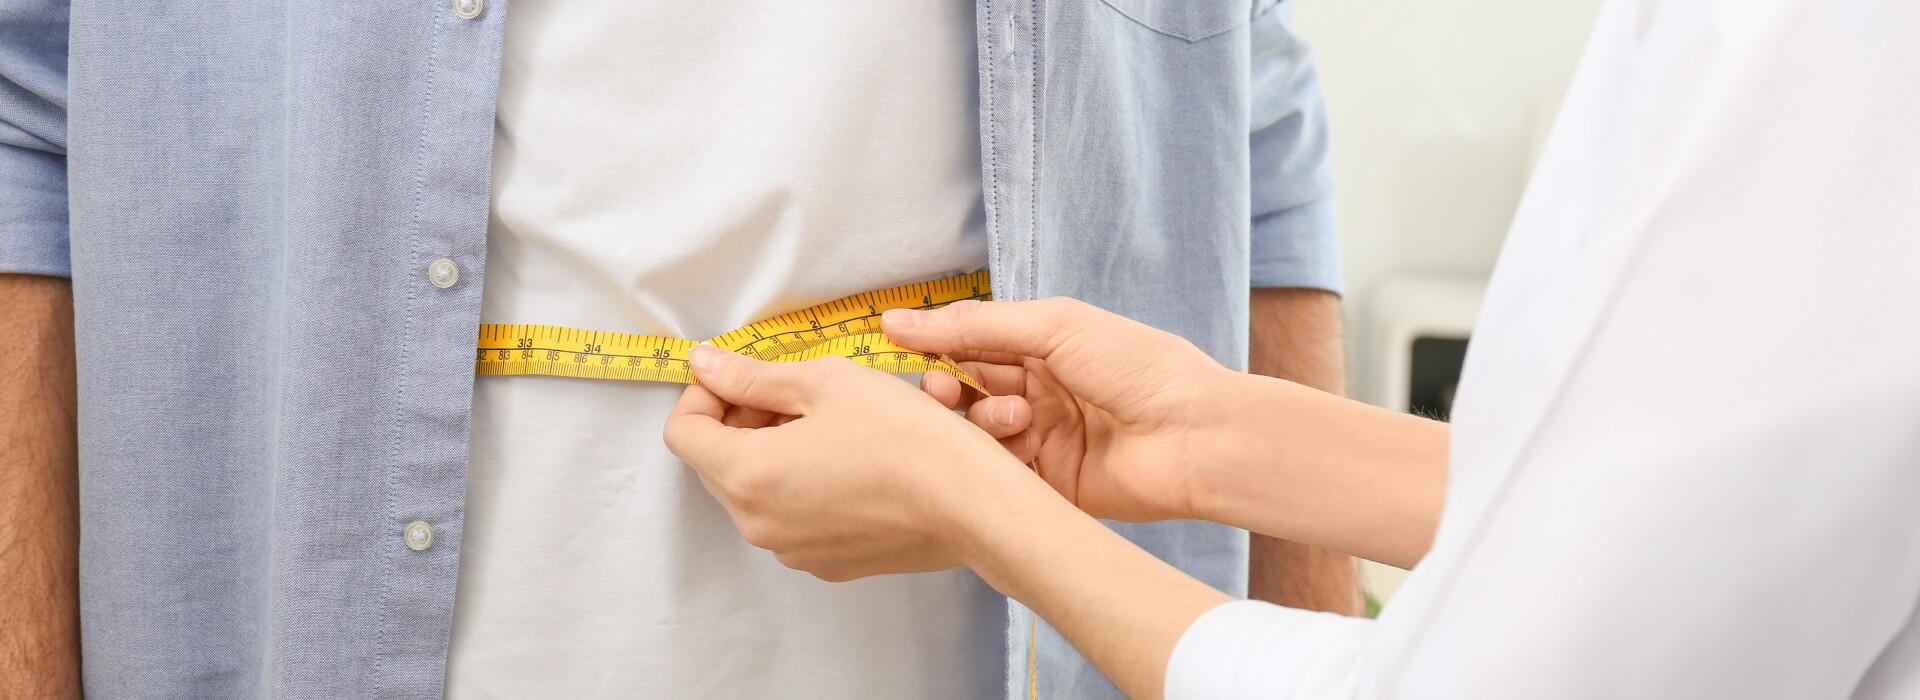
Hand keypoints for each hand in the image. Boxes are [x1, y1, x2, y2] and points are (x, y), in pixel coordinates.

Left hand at [664, 345, 1040, 581]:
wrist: (973, 504)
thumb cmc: (906, 438)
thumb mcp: (825, 382)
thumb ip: (753, 374)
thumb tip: (703, 364)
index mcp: (746, 474)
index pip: (683, 431)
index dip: (705, 393)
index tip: (740, 374)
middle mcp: (758, 524)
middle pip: (716, 464)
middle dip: (741, 420)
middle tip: (793, 390)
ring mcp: (793, 550)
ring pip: (756, 490)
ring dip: (774, 451)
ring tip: (830, 422)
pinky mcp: (828, 563)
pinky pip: (793, 517)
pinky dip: (804, 484)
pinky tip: (851, 460)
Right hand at [884, 298, 1239, 522]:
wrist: (1195, 436)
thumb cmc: (1139, 367)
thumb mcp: (1054, 327)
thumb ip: (975, 325)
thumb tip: (898, 320)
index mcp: (1046, 348)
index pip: (971, 344)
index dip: (935, 345)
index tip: (893, 343)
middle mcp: (1041, 393)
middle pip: (968, 390)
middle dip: (948, 389)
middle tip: (940, 392)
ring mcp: (1044, 441)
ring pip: (979, 433)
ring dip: (983, 423)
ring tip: (1015, 421)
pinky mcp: (1049, 487)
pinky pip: (1001, 475)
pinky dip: (998, 462)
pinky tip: (1020, 450)